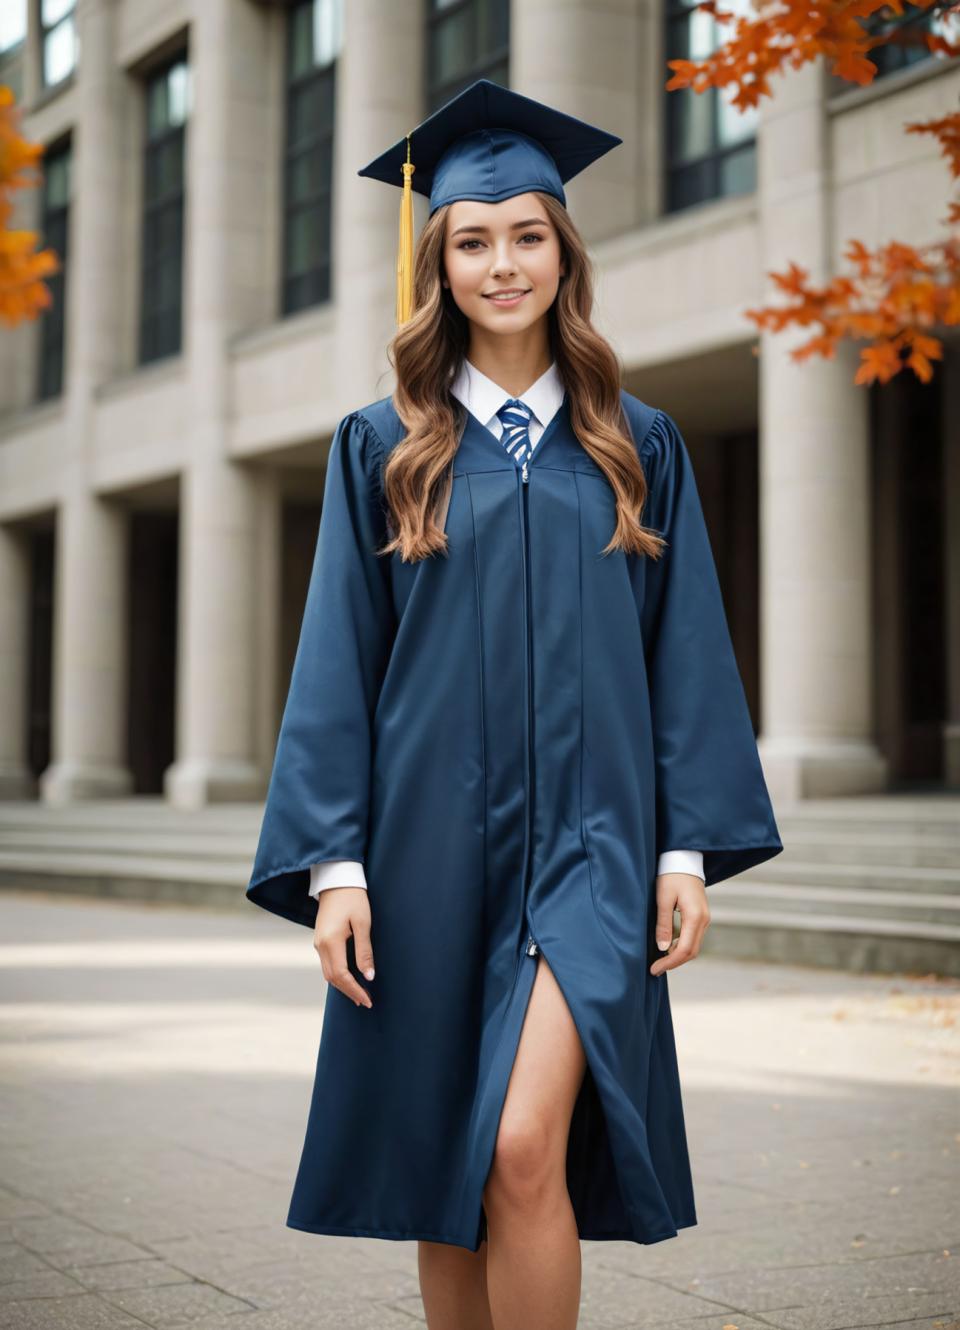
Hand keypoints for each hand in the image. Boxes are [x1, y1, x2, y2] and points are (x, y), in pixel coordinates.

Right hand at [313, 887, 374, 1007]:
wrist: (336, 880)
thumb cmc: (353, 898)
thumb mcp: (363, 923)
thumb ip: (365, 951)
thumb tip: (369, 976)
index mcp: (331, 941)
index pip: (342, 975)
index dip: (355, 990)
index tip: (368, 999)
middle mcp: (321, 945)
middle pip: (333, 978)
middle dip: (349, 992)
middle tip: (366, 1002)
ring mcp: (318, 943)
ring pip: (328, 973)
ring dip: (343, 985)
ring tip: (359, 995)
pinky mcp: (320, 939)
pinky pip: (328, 963)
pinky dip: (338, 975)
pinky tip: (350, 978)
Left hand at [649, 872, 709, 975]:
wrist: (684, 860)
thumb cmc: (671, 876)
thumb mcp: (663, 899)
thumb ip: (663, 924)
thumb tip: (662, 948)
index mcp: (695, 916)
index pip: (684, 950)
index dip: (669, 963)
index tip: (654, 969)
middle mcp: (703, 920)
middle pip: (691, 951)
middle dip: (673, 962)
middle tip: (655, 968)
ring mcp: (704, 919)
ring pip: (693, 946)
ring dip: (678, 956)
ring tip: (659, 960)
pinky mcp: (701, 916)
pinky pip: (693, 938)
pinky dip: (681, 946)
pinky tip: (667, 947)